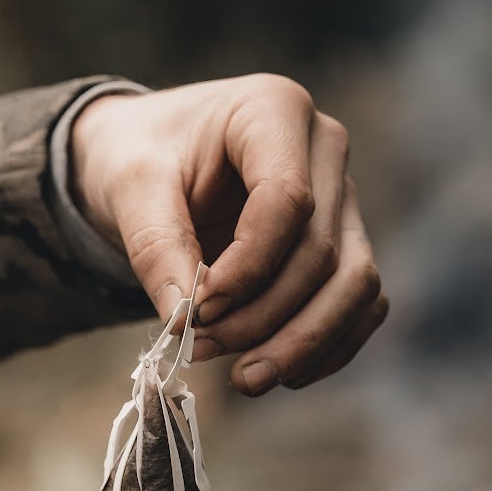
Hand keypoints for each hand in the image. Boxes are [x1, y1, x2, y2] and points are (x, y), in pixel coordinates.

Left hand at [69, 75, 387, 394]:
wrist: (152, 160)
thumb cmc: (141, 157)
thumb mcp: (130, 187)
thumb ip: (154, 246)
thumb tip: (183, 320)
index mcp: (275, 110)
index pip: (287, 201)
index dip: (246, 270)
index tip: (196, 311)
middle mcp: (325, 149)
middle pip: (321, 252)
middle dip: (261, 317)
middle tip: (201, 349)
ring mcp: (343, 199)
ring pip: (355, 284)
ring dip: (304, 343)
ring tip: (245, 380)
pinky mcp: (346, 244)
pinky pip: (361, 305)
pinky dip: (328, 347)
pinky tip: (281, 374)